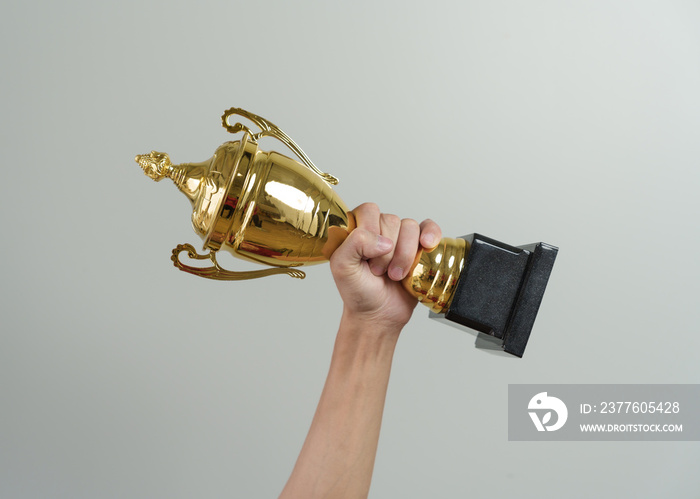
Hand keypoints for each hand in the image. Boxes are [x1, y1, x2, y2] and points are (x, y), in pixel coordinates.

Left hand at [330, 203, 441, 329]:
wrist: (378, 314)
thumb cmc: (358, 291)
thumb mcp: (342, 267)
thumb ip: (354, 244)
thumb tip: (384, 240)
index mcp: (357, 228)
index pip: (369, 211)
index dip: (371, 231)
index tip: (367, 257)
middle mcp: (379, 229)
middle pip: (392, 220)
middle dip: (387, 252)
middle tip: (379, 271)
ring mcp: (400, 237)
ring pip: (410, 227)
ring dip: (405, 254)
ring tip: (396, 275)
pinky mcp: (419, 247)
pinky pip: (429, 228)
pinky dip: (431, 234)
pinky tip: (427, 245)